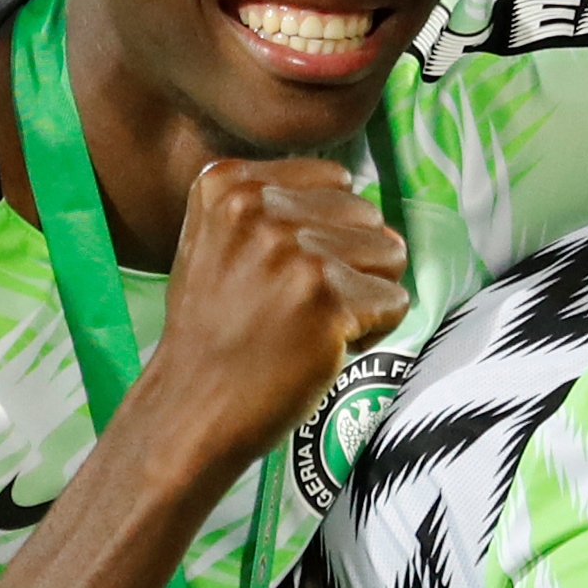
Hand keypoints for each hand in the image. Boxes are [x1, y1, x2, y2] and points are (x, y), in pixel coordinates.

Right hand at [153, 158, 411, 464]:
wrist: (192, 406)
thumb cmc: (215, 332)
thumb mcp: (218, 240)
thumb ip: (274, 205)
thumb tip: (364, 203)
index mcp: (230, 184)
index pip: (336, 181)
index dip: (327, 232)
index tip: (287, 273)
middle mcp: (261, 209)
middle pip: (368, 215)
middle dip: (350, 263)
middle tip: (299, 307)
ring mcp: (296, 254)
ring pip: (390, 254)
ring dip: (365, 296)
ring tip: (314, 324)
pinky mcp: (328, 301)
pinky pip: (395, 301)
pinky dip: (375, 331)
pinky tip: (328, 348)